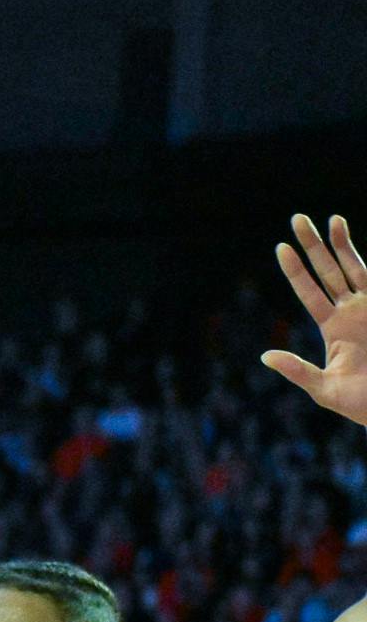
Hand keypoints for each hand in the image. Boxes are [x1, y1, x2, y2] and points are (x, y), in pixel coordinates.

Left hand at [267, 214, 366, 426]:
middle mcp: (352, 311)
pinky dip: (366, 263)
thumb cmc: (361, 403)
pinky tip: (351, 241)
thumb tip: (265, 357)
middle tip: (297, 218)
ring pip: (355, 267)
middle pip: (329, 271)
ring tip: (330, 218)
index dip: (296, 270)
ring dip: (342, 243)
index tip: (282, 247)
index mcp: (334, 327)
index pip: (310, 292)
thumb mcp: (324, 389)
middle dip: (314, 245)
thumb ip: (298, 372)